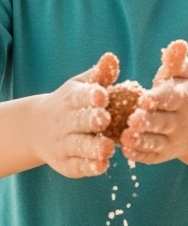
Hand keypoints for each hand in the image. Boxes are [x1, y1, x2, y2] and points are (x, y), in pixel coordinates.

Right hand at [33, 52, 117, 177]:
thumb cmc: (72, 104)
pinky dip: (89, 167)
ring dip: (93, 147)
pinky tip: (102, 166)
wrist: (38, 129)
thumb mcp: (81, 86)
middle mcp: (64, 122)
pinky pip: (77, 166)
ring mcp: (63, 144)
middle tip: (105, 119)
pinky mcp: (66, 164)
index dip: (90, 95)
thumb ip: (99, 75)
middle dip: (91, 120)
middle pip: (77, 122)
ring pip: (78, 146)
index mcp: (70, 100)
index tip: (102, 94)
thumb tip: (111, 57)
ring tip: (108, 148)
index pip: (79, 96)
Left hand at [121, 40, 187, 165]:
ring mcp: (171, 141)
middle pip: (163, 123)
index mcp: (183, 100)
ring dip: (141, 141)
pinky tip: (125, 150)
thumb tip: (179, 44)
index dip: (158, 99)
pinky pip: (151, 157)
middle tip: (132, 120)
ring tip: (125, 138)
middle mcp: (179, 122)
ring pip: (156, 142)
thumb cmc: (183, 94)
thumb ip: (177, 61)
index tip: (144, 98)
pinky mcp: (163, 155)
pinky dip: (139, 155)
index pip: (171, 99)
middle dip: (148, 122)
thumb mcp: (183, 76)